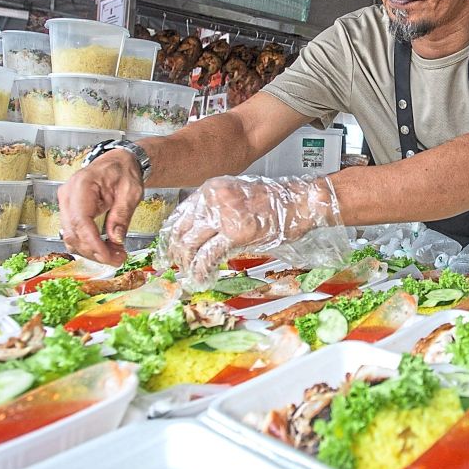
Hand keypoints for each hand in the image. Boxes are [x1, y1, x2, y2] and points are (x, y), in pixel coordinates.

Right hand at [58, 150, 142, 265]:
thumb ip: (122, 214)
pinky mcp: (70, 211)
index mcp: (82, 185)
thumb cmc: (123, 171)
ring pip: (71, 237)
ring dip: (92, 251)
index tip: (108, 257)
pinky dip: (88, 245)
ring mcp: (66, 203)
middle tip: (118, 259)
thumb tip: (116, 239)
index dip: (93, 244)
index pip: (81, 221)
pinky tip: (106, 248)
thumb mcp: (131, 191)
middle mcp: (68, 195)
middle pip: (73, 233)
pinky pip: (74, 234)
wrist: (117, 162)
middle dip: (95, 251)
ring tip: (115, 255)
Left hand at [158, 175, 341, 286]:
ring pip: (191, 245)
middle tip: (177, 268)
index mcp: (211, 189)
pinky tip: (204, 278)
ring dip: (188, 266)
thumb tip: (201, 234)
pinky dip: (202, 271)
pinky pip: (208, 256)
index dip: (171, 237)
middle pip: (181, 231)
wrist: (300, 201)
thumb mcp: (239, 197)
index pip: (179, 215)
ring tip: (191, 276)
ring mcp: (223, 216)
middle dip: (176, 254)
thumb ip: (218, 210)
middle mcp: (213, 199)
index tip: (168, 251)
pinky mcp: (236, 233)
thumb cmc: (276, 202)